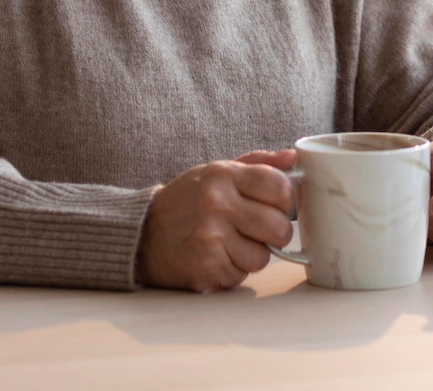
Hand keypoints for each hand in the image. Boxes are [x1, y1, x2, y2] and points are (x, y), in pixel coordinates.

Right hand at [137, 148, 296, 291]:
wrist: (140, 234)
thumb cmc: (184, 202)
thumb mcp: (214, 173)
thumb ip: (255, 164)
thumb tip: (292, 157)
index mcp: (222, 175)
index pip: (279, 186)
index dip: (285, 200)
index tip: (273, 206)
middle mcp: (217, 204)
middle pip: (279, 227)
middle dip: (274, 234)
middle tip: (257, 231)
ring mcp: (211, 237)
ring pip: (263, 257)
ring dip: (252, 255)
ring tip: (231, 244)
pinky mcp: (205, 267)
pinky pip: (241, 275)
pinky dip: (232, 270)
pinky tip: (215, 257)